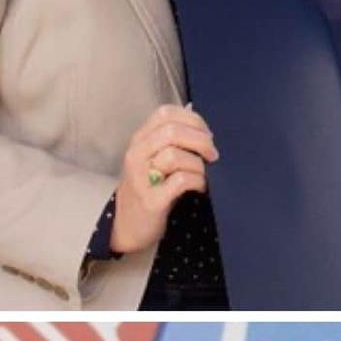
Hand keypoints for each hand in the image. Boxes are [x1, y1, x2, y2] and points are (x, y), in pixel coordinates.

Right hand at [110, 104, 217, 255]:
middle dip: (200, 140)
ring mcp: (141, 178)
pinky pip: (180, 181)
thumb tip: (204, 130)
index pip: (165, 113)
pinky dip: (197, 181)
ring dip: (198, 164)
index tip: (207, 134)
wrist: (128, 227)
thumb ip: (172, 142)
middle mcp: (136, 155)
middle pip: (172, 131)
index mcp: (139, 140)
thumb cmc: (149, 190)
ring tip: (203, 174)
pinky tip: (200, 187)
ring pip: (175, 155)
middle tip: (212, 155)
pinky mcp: (151, 200)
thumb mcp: (154, 160)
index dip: (193, 120)